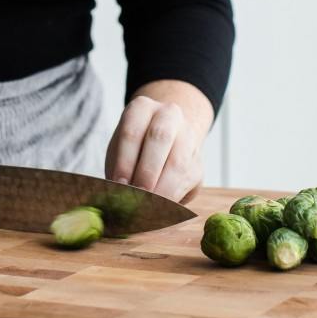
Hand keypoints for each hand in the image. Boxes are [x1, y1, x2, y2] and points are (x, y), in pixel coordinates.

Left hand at [105, 81, 213, 202]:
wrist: (167, 137)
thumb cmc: (134, 148)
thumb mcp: (119, 150)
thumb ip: (118, 168)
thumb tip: (118, 196)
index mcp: (142, 108)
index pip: (132, 132)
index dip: (124, 161)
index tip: (118, 184)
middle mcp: (169, 115)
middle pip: (159, 139)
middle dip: (146, 172)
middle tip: (135, 196)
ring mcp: (188, 136)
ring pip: (178, 163)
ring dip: (161, 190)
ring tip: (146, 207)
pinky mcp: (198, 162)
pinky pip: (187, 181)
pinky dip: (172, 198)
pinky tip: (159, 209)